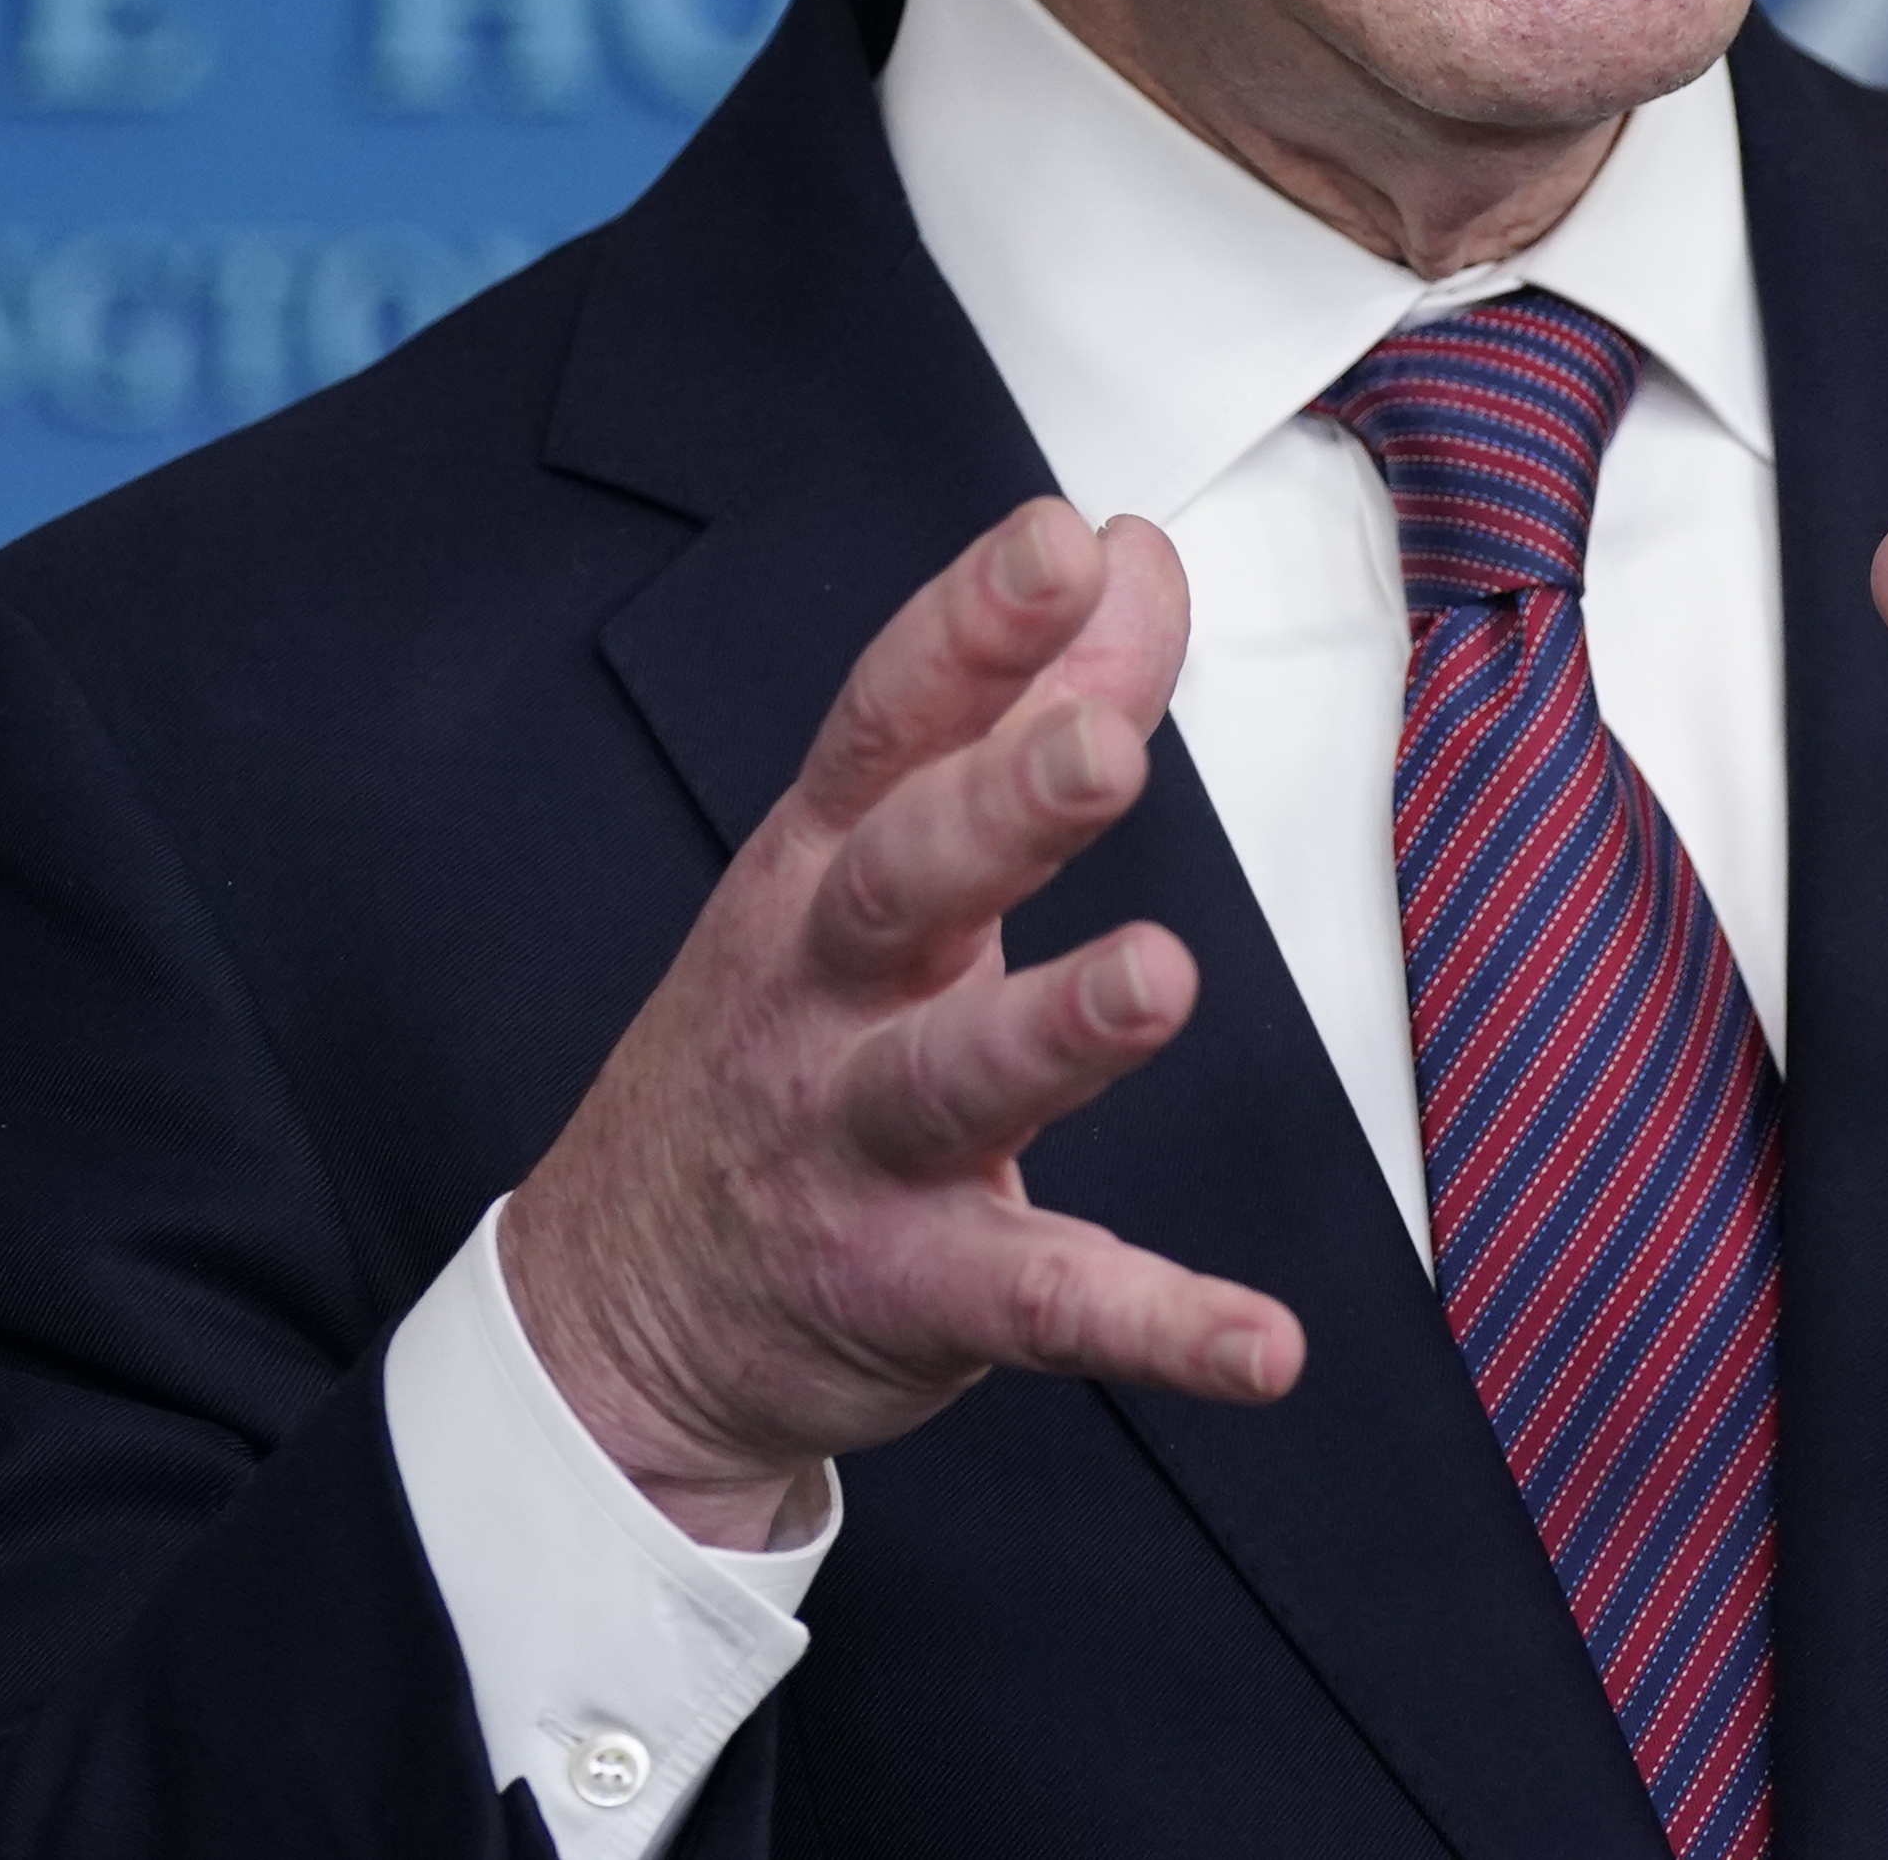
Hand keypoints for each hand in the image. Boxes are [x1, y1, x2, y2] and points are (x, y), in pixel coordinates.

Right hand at [500, 499, 1304, 1547]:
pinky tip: (1264, 1345)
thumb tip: (1134, 551)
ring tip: (1159, 979)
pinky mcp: (910, 1290)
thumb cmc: (789, 1034)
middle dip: (996, 808)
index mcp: (823, 865)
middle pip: (903, 881)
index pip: (886, 725)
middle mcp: (827, 991)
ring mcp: (855, 1144)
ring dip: (1057, 1029)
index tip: (1057, 543)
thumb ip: (1024, 702)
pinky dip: (1156, 1324)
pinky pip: (1040, 1302)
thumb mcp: (877, 857)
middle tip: (1102, 747)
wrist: (623, 1308)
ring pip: (952, 1078)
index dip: (968, 632)